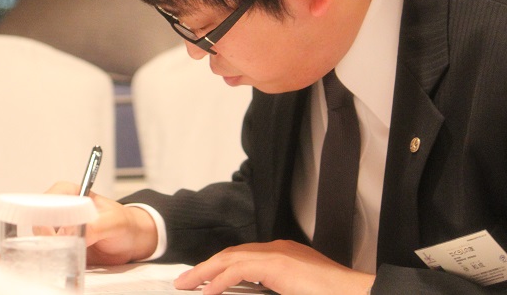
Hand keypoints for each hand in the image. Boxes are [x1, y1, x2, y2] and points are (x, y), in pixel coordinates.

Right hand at [45, 181, 157, 264]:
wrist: (130, 241)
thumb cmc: (124, 223)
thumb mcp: (114, 222)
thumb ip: (94, 226)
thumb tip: (69, 233)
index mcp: (73, 193)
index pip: (50, 197)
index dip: (47, 212)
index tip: (52, 230)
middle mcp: (63, 210)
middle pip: (41, 218)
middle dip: (45, 233)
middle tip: (57, 245)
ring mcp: (61, 229)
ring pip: (42, 236)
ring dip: (50, 246)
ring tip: (65, 253)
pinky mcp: (63, 245)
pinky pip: (51, 251)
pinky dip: (55, 256)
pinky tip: (65, 260)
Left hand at [173, 240, 373, 294]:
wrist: (355, 292)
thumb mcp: (293, 291)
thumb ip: (274, 291)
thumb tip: (252, 294)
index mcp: (281, 256)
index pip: (241, 258)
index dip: (218, 267)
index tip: (202, 280)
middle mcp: (276, 250)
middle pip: (231, 255)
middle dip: (205, 267)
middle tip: (184, 281)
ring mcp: (277, 254)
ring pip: (230, 259)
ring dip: (204, 272)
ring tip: (186, 285)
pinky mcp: (277, 264)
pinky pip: (239, 270)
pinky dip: (220, 280)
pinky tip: (207, 291)